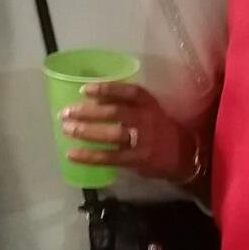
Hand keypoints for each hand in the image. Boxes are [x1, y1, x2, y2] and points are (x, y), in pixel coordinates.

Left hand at [59, 81, 201, 185]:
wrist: (182, 154)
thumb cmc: (157, 127)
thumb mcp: (148, 109)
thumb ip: (126, 104)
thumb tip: (91, 99)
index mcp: (148, 103)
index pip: (128, 92)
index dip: (106, 89)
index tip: (84, 90)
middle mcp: (147, 119)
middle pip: (116, 112)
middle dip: (88, 111)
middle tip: (66, 112)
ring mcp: (143, 140)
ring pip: (112, 134)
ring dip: (87, 132)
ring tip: (66, 129)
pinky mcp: (138, 160)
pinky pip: (110, 157)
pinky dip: (89, 156)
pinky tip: (72, 154)